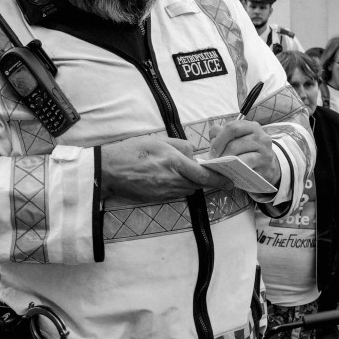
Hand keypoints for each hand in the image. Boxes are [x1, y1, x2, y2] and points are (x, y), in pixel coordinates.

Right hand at [101, 135, 228, 201]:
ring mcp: (164, 191)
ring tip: (186, 173)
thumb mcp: (157, 140)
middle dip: (205, 180)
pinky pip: (176, 194)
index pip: (203, 175)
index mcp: (173, 162)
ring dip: (192, 183)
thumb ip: (179, 146)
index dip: (219, 180)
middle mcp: (171, 179)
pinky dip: (180, 187)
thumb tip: (193, 152)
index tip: (229, 181)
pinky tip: (172, 178)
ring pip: (188, 190)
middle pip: (198, 185)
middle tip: (209, 173)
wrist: (108, 170)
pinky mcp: (157, 198)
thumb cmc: (131, 151)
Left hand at [207, 120, 281, 186]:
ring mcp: (264, 150)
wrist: (268, 167)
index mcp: (252, 127)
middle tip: (214, 162)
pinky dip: (236, 169)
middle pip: (234, 142)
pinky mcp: (265, 164)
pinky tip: (231, 172)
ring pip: (241, 155)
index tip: (212, 151)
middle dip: (221, 153)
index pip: (232, 127)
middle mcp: (260, 136)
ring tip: (220, 167)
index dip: (219, 139)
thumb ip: (223, 134)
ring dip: (227, 162)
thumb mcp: (237, 140)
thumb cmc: (248, 152)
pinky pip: (247, 165)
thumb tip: (214, 131)